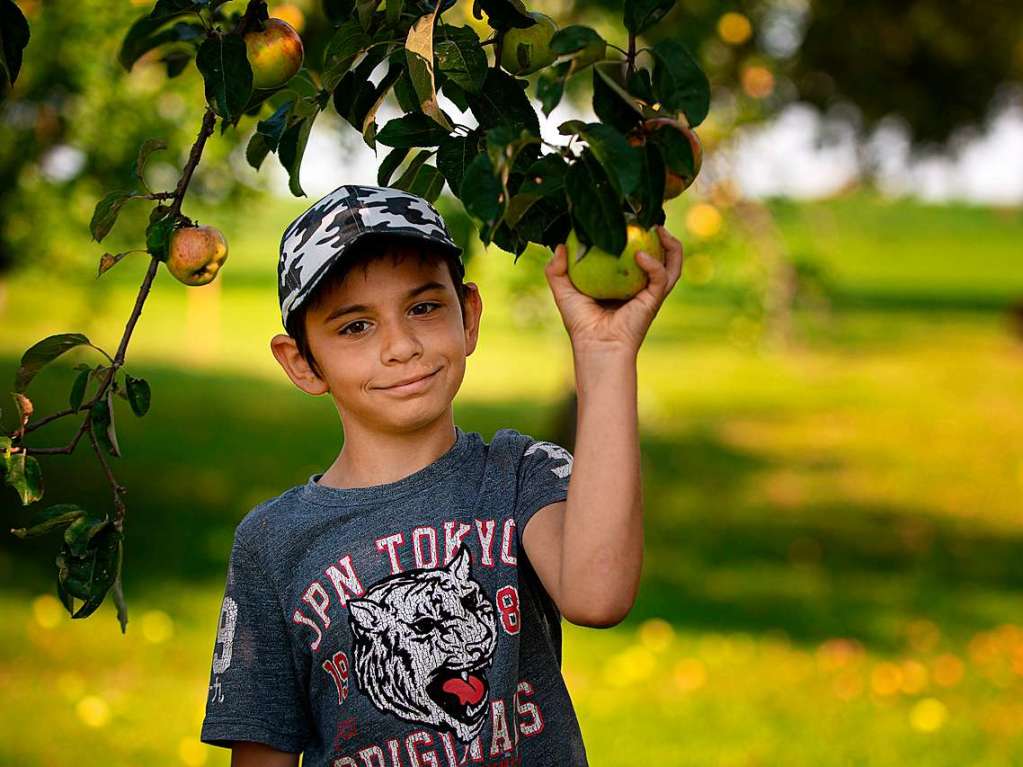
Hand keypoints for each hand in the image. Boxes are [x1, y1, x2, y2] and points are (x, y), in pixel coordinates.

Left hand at [544, 225, 683, 356]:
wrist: (594, 346)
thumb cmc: (580, 322)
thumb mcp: (564, 291)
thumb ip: (557, 269)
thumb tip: (560, 245)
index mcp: (624, 282)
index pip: (636, 254)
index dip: (638, 235)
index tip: (630, 217)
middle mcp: (641, 285)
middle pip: (662, 256)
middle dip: (663, 236)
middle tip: (650, 219)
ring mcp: (650, 293)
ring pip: (672, 265)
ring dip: (672, 246)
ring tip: (660, 229)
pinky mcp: (654, 300)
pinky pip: (660, 278)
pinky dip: (654, 265)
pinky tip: (640, 255)